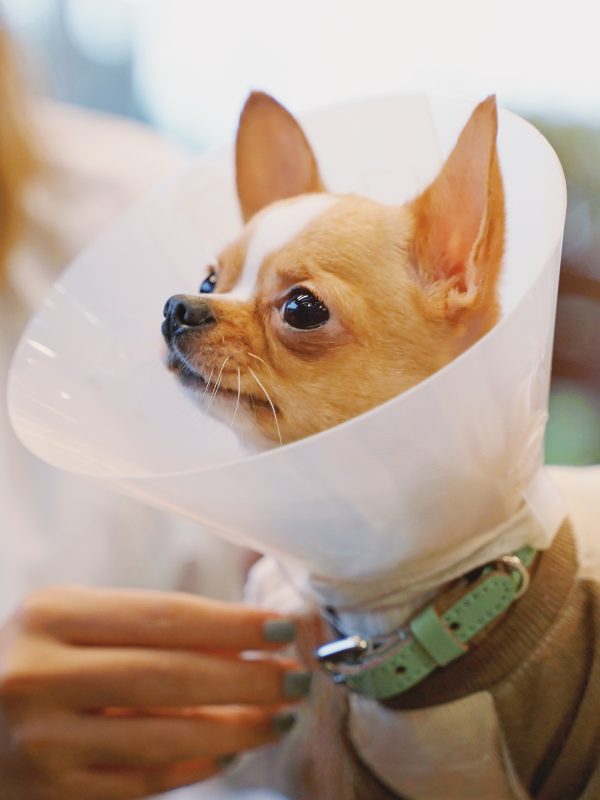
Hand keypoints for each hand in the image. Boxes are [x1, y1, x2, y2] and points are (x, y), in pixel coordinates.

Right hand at [0, 586, 307, 799]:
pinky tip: (230, 752)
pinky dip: (197, 767)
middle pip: (172, 676)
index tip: (283, 628)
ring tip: (278, 717)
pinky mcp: (51, 795)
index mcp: (50, 614)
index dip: (234, 623)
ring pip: (166, 737)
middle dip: (248, 678)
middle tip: (295, 678)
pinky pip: (144, 782)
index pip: (166, 616)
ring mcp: (42, 743)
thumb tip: (245, 638)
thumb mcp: (77, 623)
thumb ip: (152, 627)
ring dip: (236, 728)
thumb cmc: (36, 658)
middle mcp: (41, 675)